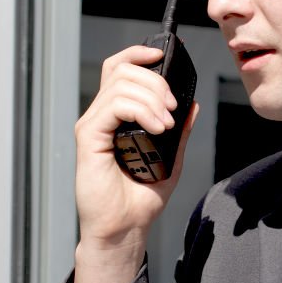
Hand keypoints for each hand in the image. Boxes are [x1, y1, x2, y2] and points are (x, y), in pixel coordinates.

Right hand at [74, 44, 197, 253]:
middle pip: (124, 70)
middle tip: (173, 110)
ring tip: (166, 125)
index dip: (140, 53)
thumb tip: (192, 105)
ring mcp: (94, 125)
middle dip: (156, 81)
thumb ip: (179, 132)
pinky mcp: (89, 137)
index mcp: (118, 117)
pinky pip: (113, 105)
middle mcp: (103, 116)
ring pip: (120, 83)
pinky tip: (156, 129)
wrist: (124, 229)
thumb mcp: (170, 159)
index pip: (121, 69)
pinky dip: (141, 110)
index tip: (164, 55)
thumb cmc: (140, 200)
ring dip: (152, 97)